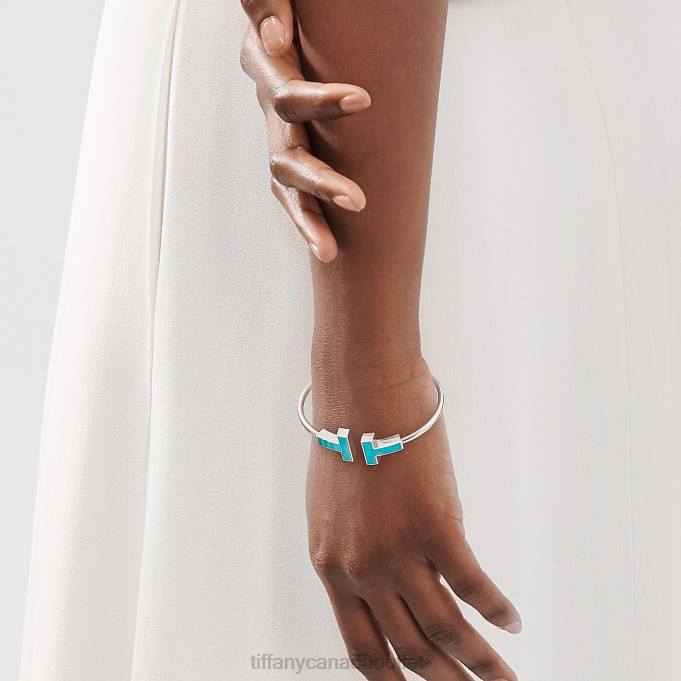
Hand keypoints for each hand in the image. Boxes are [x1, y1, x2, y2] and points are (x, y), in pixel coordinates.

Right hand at [240, 0, 370, 261]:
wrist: (291, 31)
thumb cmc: (297, 15)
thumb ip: (268, 4)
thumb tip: (279, 37)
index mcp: (268, 70)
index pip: (287, 92)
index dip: (316, 102)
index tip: (360, 102)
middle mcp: (270, 111)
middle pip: (286, 154)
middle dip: (320, 180)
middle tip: (356, 200)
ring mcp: (278, 139)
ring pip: (288, 184)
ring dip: (310, 215)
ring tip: (327, 249)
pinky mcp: (288, 161)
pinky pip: (293, 198)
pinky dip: (307, 225)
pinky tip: (324, 251)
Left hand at [307, 359, 521, 680]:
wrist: (362, 396)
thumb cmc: (347, 441)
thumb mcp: (333, 509)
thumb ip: (356, 550)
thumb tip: (390, 579)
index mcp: (333, 566)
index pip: (363, 647)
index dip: (391, 680)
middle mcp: (362, 569)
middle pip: (410, 649)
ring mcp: (398, 551)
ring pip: (446, 630)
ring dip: (480, 662)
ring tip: (502, 677)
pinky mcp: (435, 526)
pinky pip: (472, 585)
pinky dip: (496, 609)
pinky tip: (510, 621)